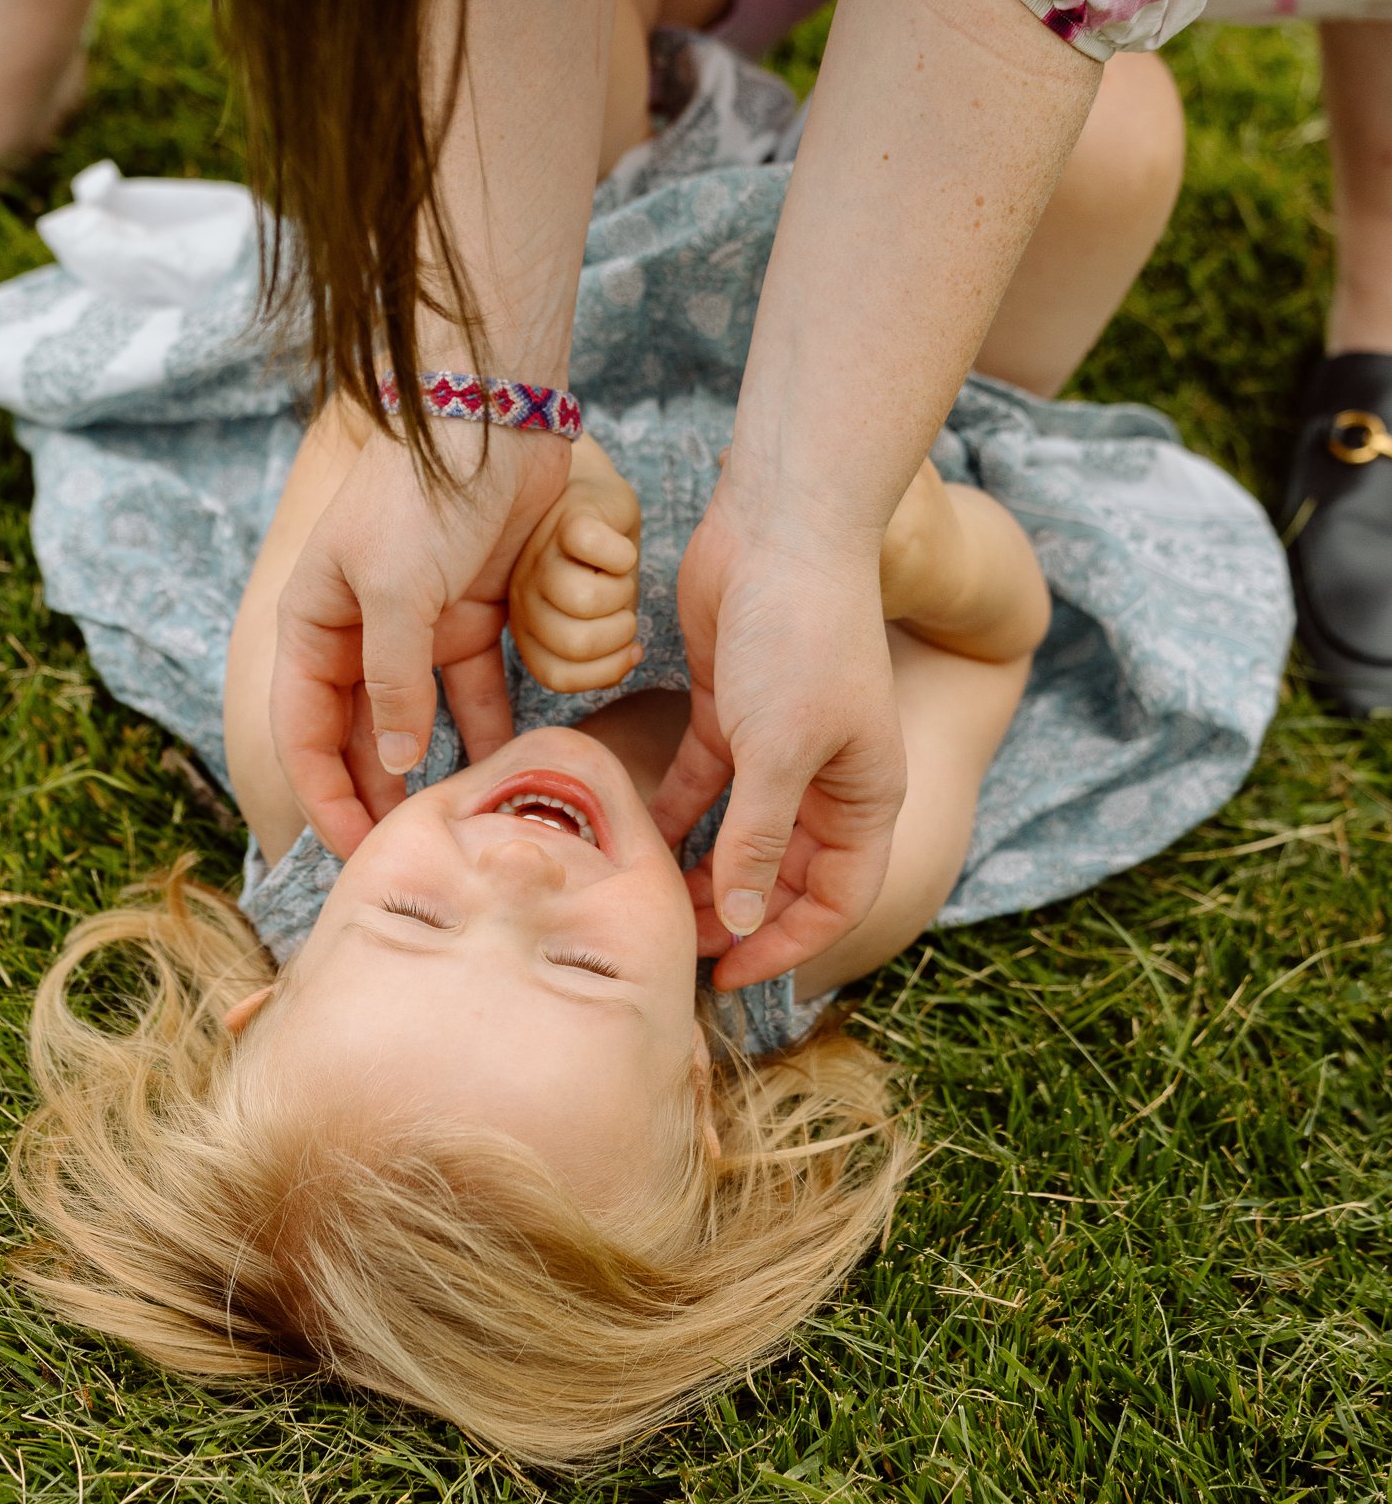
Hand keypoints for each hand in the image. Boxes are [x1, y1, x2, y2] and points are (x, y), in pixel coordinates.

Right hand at [271, 421, 571, 857]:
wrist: (491, 415)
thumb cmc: (422, 493)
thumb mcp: (395, 590)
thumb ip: (391, 681)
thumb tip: (392, 760)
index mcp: (313, 623)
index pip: (304, 732)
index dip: (327, 797)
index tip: (358, 854)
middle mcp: (358, 630)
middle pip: (357, 735)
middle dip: (379, 795)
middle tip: (413, 858)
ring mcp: (418, 623)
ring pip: (419, 718)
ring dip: (434, 769)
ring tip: (460, 824)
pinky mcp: (473, 613)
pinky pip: (476, 688)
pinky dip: (489, 725)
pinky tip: (509, 768)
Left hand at [508, 436, 641, 690]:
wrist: (590, 491)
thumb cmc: (594, 564)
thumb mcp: (592, 617)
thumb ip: (596, 654)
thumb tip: (630, 659)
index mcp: (526, 626)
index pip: (555, 674)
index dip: (604, 671)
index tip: (629, 651)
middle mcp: (523, 594)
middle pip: (574, 643)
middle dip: (617, 633)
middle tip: (622, 607)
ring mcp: (540, 555)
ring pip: (585, 600)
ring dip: (622, 592)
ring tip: (617, 576)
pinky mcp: (567, 518)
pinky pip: (601, 553)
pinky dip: (623, 556)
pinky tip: (620, 549)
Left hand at [651, 477, 905, 990]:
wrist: (779, 526)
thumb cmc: (800, 636)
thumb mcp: (779, 750)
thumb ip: (757, 839)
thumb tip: (739, 921)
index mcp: (867, 794)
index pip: (836, 897)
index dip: (786, 943)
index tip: (727, 976)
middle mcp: (828, 775)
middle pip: (784, 874)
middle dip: (738, 916)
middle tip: (675, 949)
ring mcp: (775, 741)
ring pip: (739, 831)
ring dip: (703, 871)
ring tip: (652, 907)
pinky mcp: (728, 707)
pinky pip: (703, 781)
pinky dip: (677, 811)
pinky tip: (636, 838)